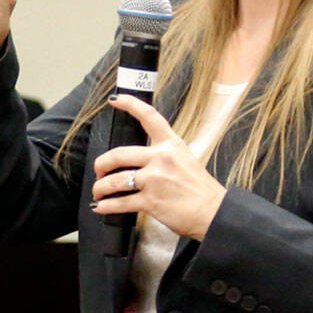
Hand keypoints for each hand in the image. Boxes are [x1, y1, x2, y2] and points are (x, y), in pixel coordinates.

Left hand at [90, 97, 226, 241]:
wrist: (213, 211)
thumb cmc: (200, 189)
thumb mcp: (185, 160)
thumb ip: (163, 155)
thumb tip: (139, 160)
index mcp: (171, 145)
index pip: (149, 117)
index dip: (129, 105)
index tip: (115, 100)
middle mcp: (161, 158)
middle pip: (118, 154)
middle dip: (101, 164)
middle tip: (99, 171)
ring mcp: (154, 180)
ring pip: (114, 181)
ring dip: (100, 187)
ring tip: (99, 192)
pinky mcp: (151, 201)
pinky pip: (120, 203)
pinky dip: (106, 206)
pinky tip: (101, 206)